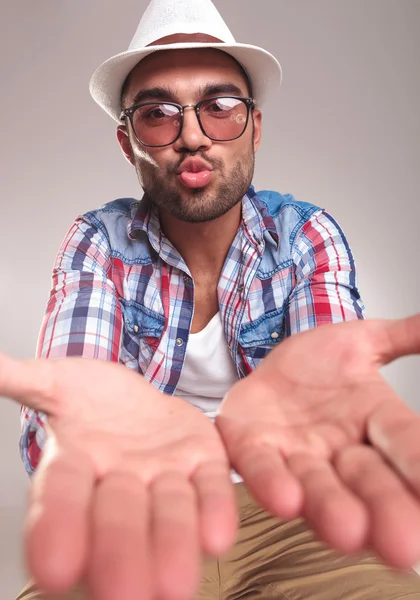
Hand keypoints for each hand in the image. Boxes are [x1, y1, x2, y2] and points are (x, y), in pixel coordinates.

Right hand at [0, 356, 236, 599]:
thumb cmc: (90, 399)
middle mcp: (120, 483)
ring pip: (170, 511)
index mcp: (75, 465)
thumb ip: (23, 380)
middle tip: (123, 595)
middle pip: (118, 517)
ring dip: (174, 542)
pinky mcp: (204, 462)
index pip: (61, 498)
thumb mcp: (55, 382)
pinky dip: (215, 508)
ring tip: (176, 585)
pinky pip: (211, 487)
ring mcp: (165, 476)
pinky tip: (220, 536)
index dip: (57, 530)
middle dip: (120, 549)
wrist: (138, 399)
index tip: (54, 571)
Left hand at [217, 314, 419, 567]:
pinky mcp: (252, 448)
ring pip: (316, 485)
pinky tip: (284, 498)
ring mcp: (296, 453)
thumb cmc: (319, 363)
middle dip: (384, 508)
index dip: (418, 464)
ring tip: (348, 531)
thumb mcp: (362, 341)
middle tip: (404, 543)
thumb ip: (402, 336)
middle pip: (367, 480)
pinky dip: (271, 482)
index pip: (403, 441)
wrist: (268, 362)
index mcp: (374, 419)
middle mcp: (341, 448)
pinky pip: (260, 467)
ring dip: (330, 508)